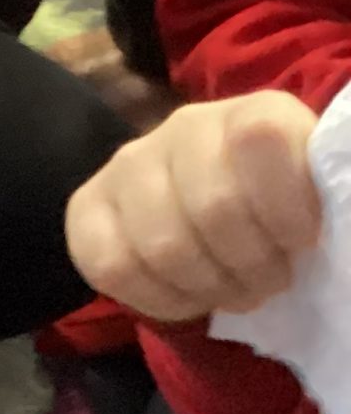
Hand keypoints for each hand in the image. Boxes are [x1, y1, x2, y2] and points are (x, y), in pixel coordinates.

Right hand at [64, 92, 323, 321]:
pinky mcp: (87, 206)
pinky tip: (186, 296)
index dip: (286, 204)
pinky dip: (159, 299)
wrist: (217, 207)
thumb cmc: (281, 208)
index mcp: (252, 114)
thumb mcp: (317, 192)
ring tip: (230, 291)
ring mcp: (127, 166)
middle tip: (268, 282)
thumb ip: (324, 193)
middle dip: (250, 265)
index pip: (260, 139)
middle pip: (212, 207)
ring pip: (162, 245)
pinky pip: (113, 267)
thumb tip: (331, 222)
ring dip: (207, 287)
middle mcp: (183, 128)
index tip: (303, 242)